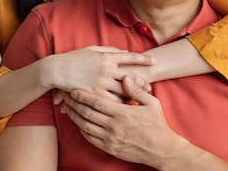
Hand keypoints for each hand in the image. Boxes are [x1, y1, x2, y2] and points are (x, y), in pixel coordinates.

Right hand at [47, 46, 153, 103]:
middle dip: (142, 82)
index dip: (144, 58)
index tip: (154, 61)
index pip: (130, 56)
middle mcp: (106, 69)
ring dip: (133, 94)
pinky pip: (111, 100)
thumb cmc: (76, 58)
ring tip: (140, 98)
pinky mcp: (95, 93)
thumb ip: (111, 50)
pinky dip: (119, 103)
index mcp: (107, 56)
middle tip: (149, 87)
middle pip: (131, 76)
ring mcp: (101, 82)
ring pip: (123, 90)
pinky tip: (125, 105)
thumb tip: (126, 52)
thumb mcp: (93, 49)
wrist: (57, 70)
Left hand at [60, 75, 177, 167]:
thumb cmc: (158, 124)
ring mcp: (111, 139)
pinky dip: (82, 130)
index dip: (83, 95)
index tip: (74, 89)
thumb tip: (125, 76)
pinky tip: (79, 122)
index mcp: (123, 113)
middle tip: (66, 96)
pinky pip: (91, 138)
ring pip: (86, 126)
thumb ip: (136, 90)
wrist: (162, 150)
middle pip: (88, 113)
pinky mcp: (110, 148)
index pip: (97, 102)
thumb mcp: (152, 103)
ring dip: (75, 116)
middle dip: (75, 104)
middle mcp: (114, 126)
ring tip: (68, 108)